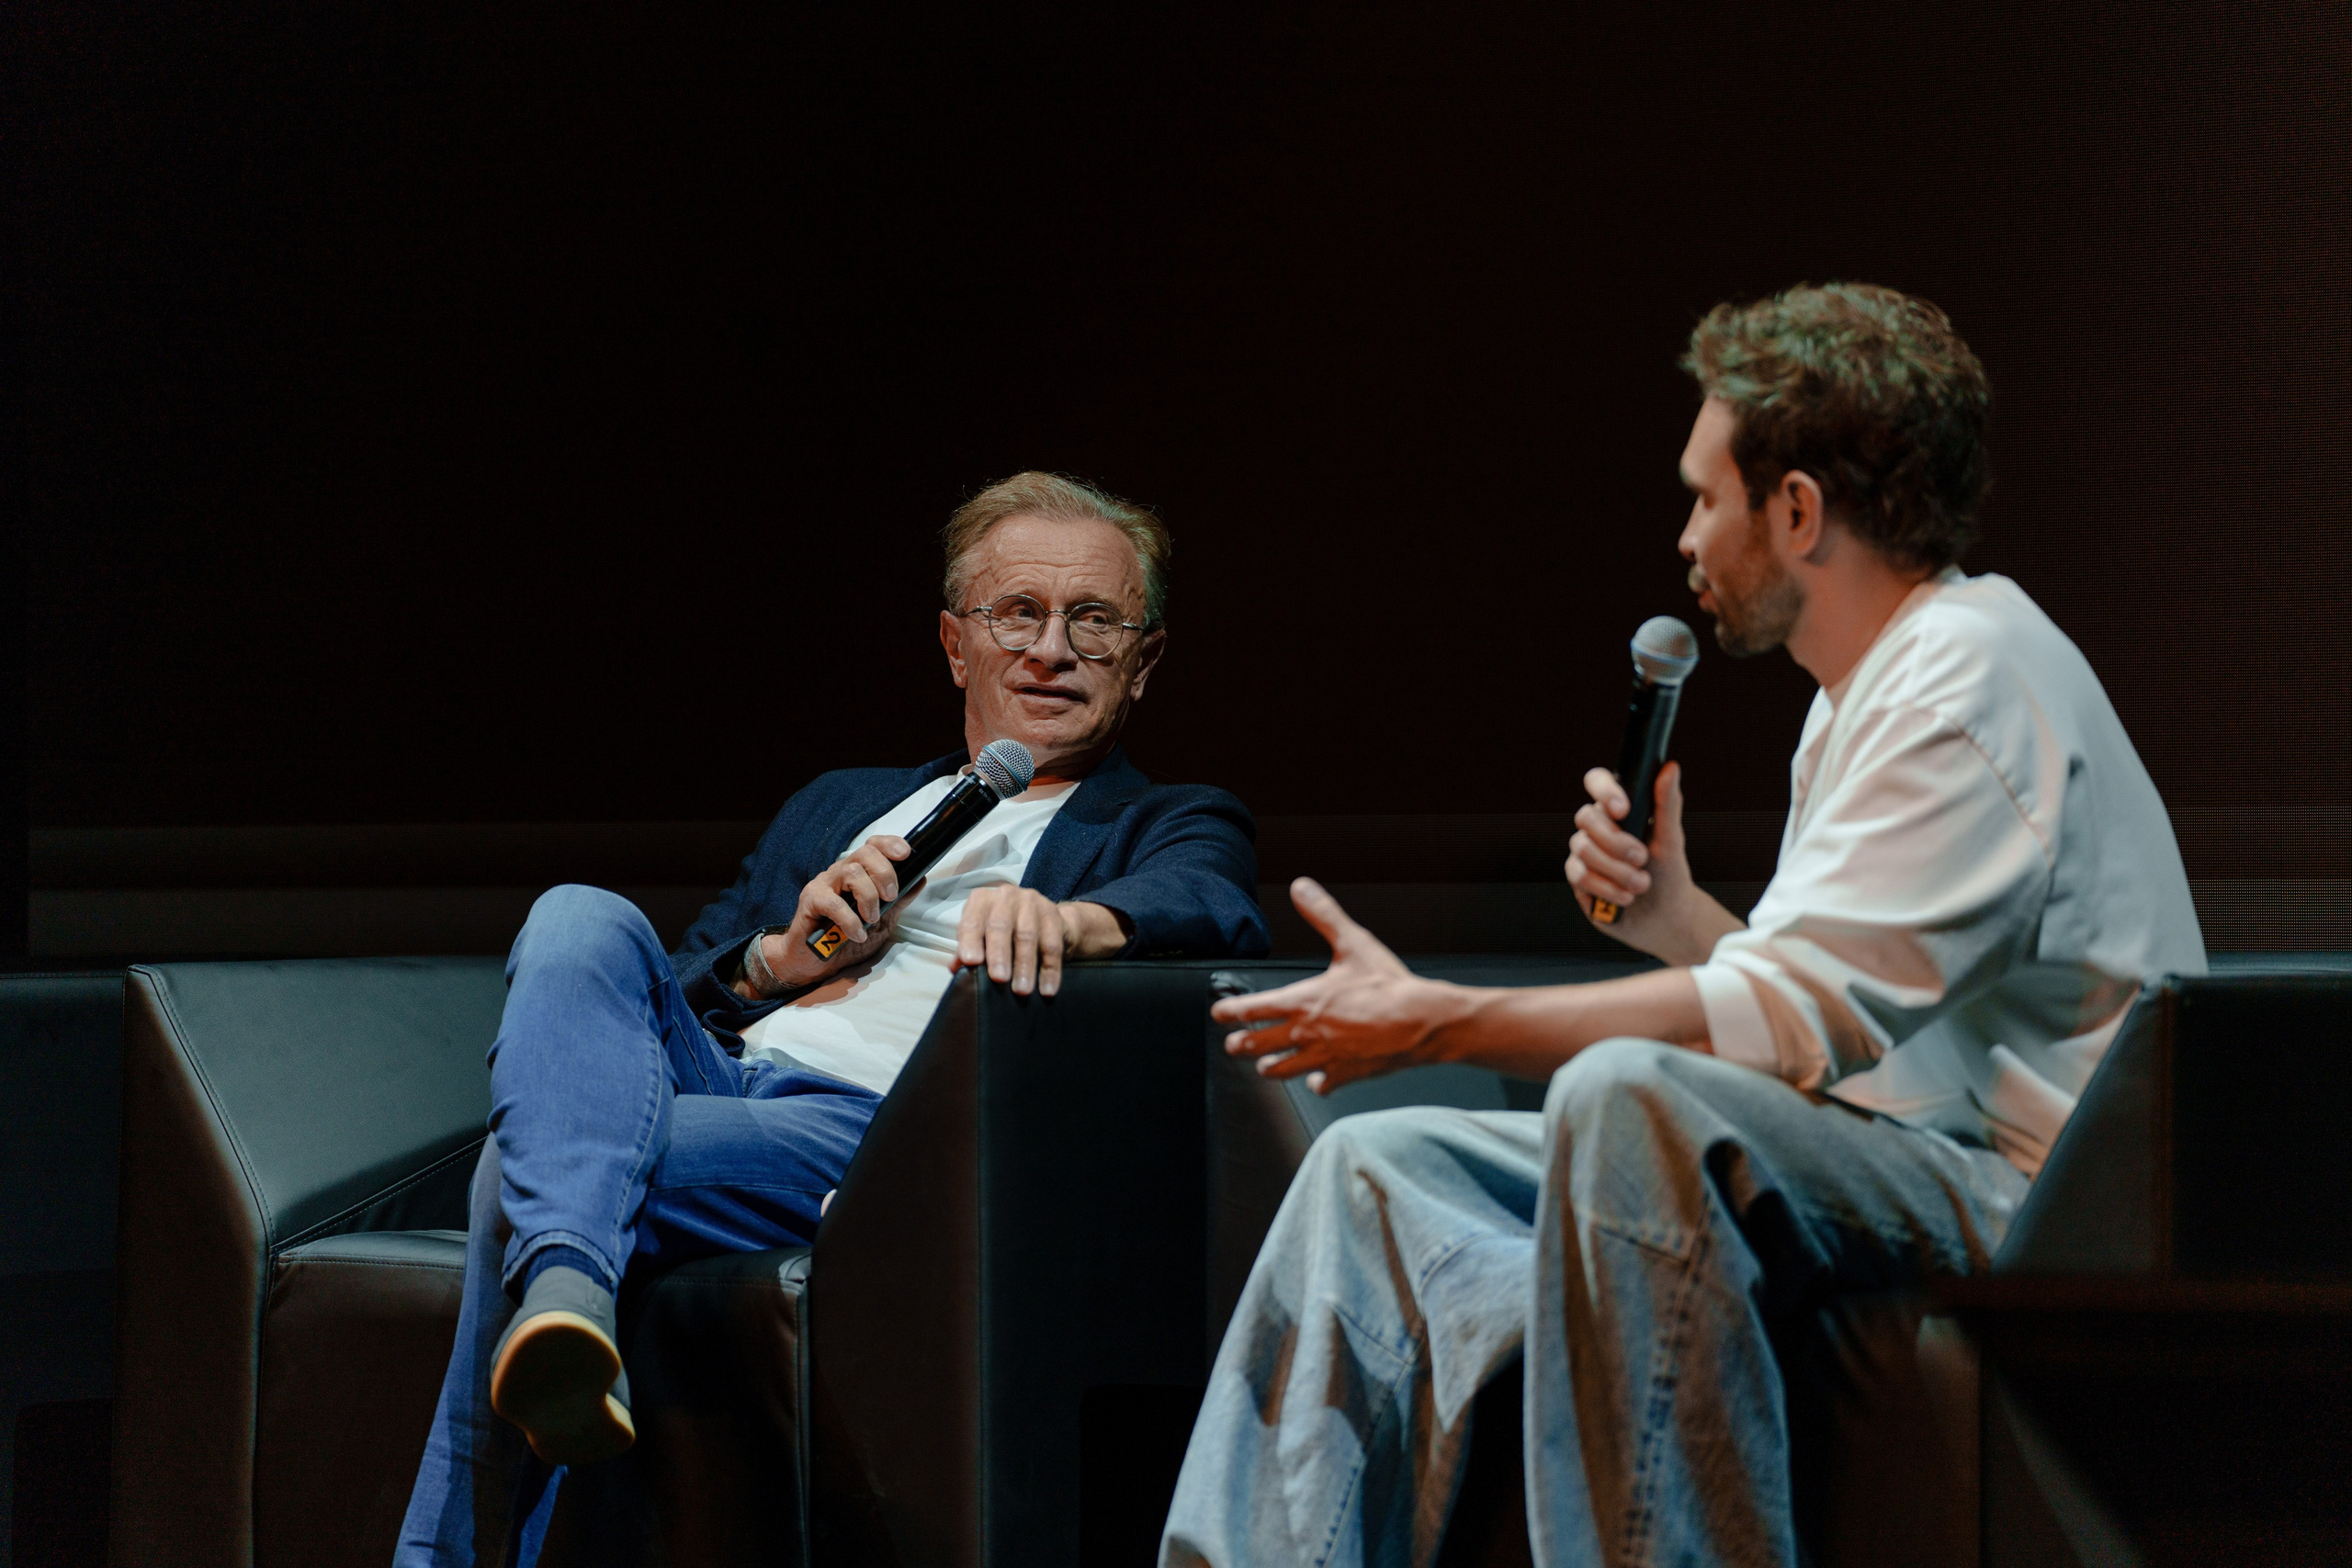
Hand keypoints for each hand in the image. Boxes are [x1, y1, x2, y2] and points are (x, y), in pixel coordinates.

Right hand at [740, 835, 924, 995]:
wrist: (814, 962)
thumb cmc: (846, 938)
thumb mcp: (881, 921)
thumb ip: (898, 901)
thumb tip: (921, 879)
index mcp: (858, 872)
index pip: (873, 845)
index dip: (890, 844)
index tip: (906, 854)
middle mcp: (840, 872)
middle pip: (865, 852)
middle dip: (885, 872)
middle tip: (890, 896)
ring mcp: (824, 884)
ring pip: (852, 873)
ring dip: (869, 897)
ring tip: (872, 919)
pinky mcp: (810, 900)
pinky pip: (834, 903)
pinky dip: (851, 920)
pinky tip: (857, 934)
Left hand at [952, 886, 1126, 996]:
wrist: (1045, 921)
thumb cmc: (1004, 932)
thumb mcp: (983, 938)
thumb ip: (967, 952)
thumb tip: (955, 969)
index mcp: (982, 900)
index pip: (972, 921)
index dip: (970, 940)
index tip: (971, 962)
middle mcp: (1005, 896)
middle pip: (1000, 926)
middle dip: (999, 954)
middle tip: (999, 979)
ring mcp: (1032, 903)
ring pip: (1027, 936)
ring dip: (1024, 965)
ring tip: (1021, 990)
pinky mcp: (1054, 915)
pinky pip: (1052, 945)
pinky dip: (1049, 970)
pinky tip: (1047, 989)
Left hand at [1209, 878, 1467, 1094]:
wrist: (1420, 1022)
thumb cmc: (1387, 985)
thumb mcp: (1352, 942)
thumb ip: (1324, 914)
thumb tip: (1301, 888)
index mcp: (1302, 1002)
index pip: (1253, 1009)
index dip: (1230, 1011)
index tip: (1219, 1013)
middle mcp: (1307, 1033)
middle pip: (1259, 1044)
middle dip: (1241, 1044)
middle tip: (1232, 1044)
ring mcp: (1324, 1057)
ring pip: (1283, 1069)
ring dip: (1270, 1066)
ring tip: (1264, 1066)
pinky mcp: (1345, 1073)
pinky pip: (1322, 1083)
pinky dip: (1316, 1082)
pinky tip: (1316, 1080)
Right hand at [1565, 762, 1738, 965]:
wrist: (1665, 918)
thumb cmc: (1670, 875)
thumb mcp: (1672, 840)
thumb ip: (1667, 803)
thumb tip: (1671, 767)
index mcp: (1619, 810)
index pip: (1596, 782)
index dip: (1604, 791)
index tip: (1624, 810)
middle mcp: (1598, 828)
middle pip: (1586, 818)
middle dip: (1616, 842)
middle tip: (1642, 858)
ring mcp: (1584, 853)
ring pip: (1582, 849)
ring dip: (1616, 870)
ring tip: (1641, 884)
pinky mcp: (1578, 880)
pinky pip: (1580, 876)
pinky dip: (1606, 888)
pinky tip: (1625, 898)